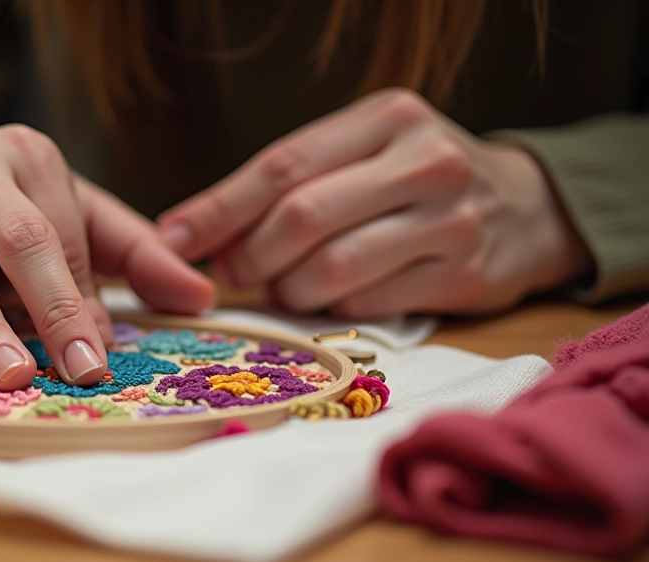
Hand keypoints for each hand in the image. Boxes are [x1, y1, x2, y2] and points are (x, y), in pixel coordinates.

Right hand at [0, 124, 214, 389]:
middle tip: (76, 369)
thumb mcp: (81, 220)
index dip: (82, 297)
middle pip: (16, 242)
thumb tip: (202, 295)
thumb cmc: (18, 213)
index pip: (61, 230)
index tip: (101, 354)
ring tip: (14, 377)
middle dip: (52, 312)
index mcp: (26, 152)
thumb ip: (141, 255)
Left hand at [158, 88, 591, 317]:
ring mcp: (450, 221)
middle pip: (302, 217)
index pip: (282, 166)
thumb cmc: (417, 179)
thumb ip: (290, 182)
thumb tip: (197, 230)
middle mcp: (424, 161)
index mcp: (387, 118)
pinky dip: (331, 307)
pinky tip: (328, 298)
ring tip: (279, 287)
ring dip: (286, 289)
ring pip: (331, 269)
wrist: (524, 209)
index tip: (173, 238)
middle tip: (229, 272)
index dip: (218, 208)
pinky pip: (367, 302)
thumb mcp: (361, 153)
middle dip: (249, 254)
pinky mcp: (463, 276)